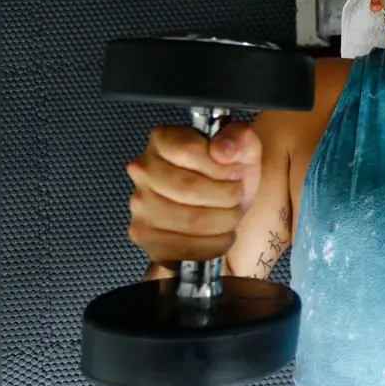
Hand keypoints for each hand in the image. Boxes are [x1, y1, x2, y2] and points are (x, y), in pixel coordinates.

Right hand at [125, 121, 262, 262]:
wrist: (225, 206)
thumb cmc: (229, 175)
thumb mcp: (244, 149)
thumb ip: (239, 138)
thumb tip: (222, 150)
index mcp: (163, 139)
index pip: (189, 151)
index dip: (220, 166)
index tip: (234, 172)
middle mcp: (143, 169)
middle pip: (190, 188)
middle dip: (226, 196)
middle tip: (236, 195)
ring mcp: (140, 204)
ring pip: (191, 220)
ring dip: (224, 220)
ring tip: (230, 214)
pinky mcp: (144, 235)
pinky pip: (185, 247)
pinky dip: (213, 244)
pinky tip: (220, 234)